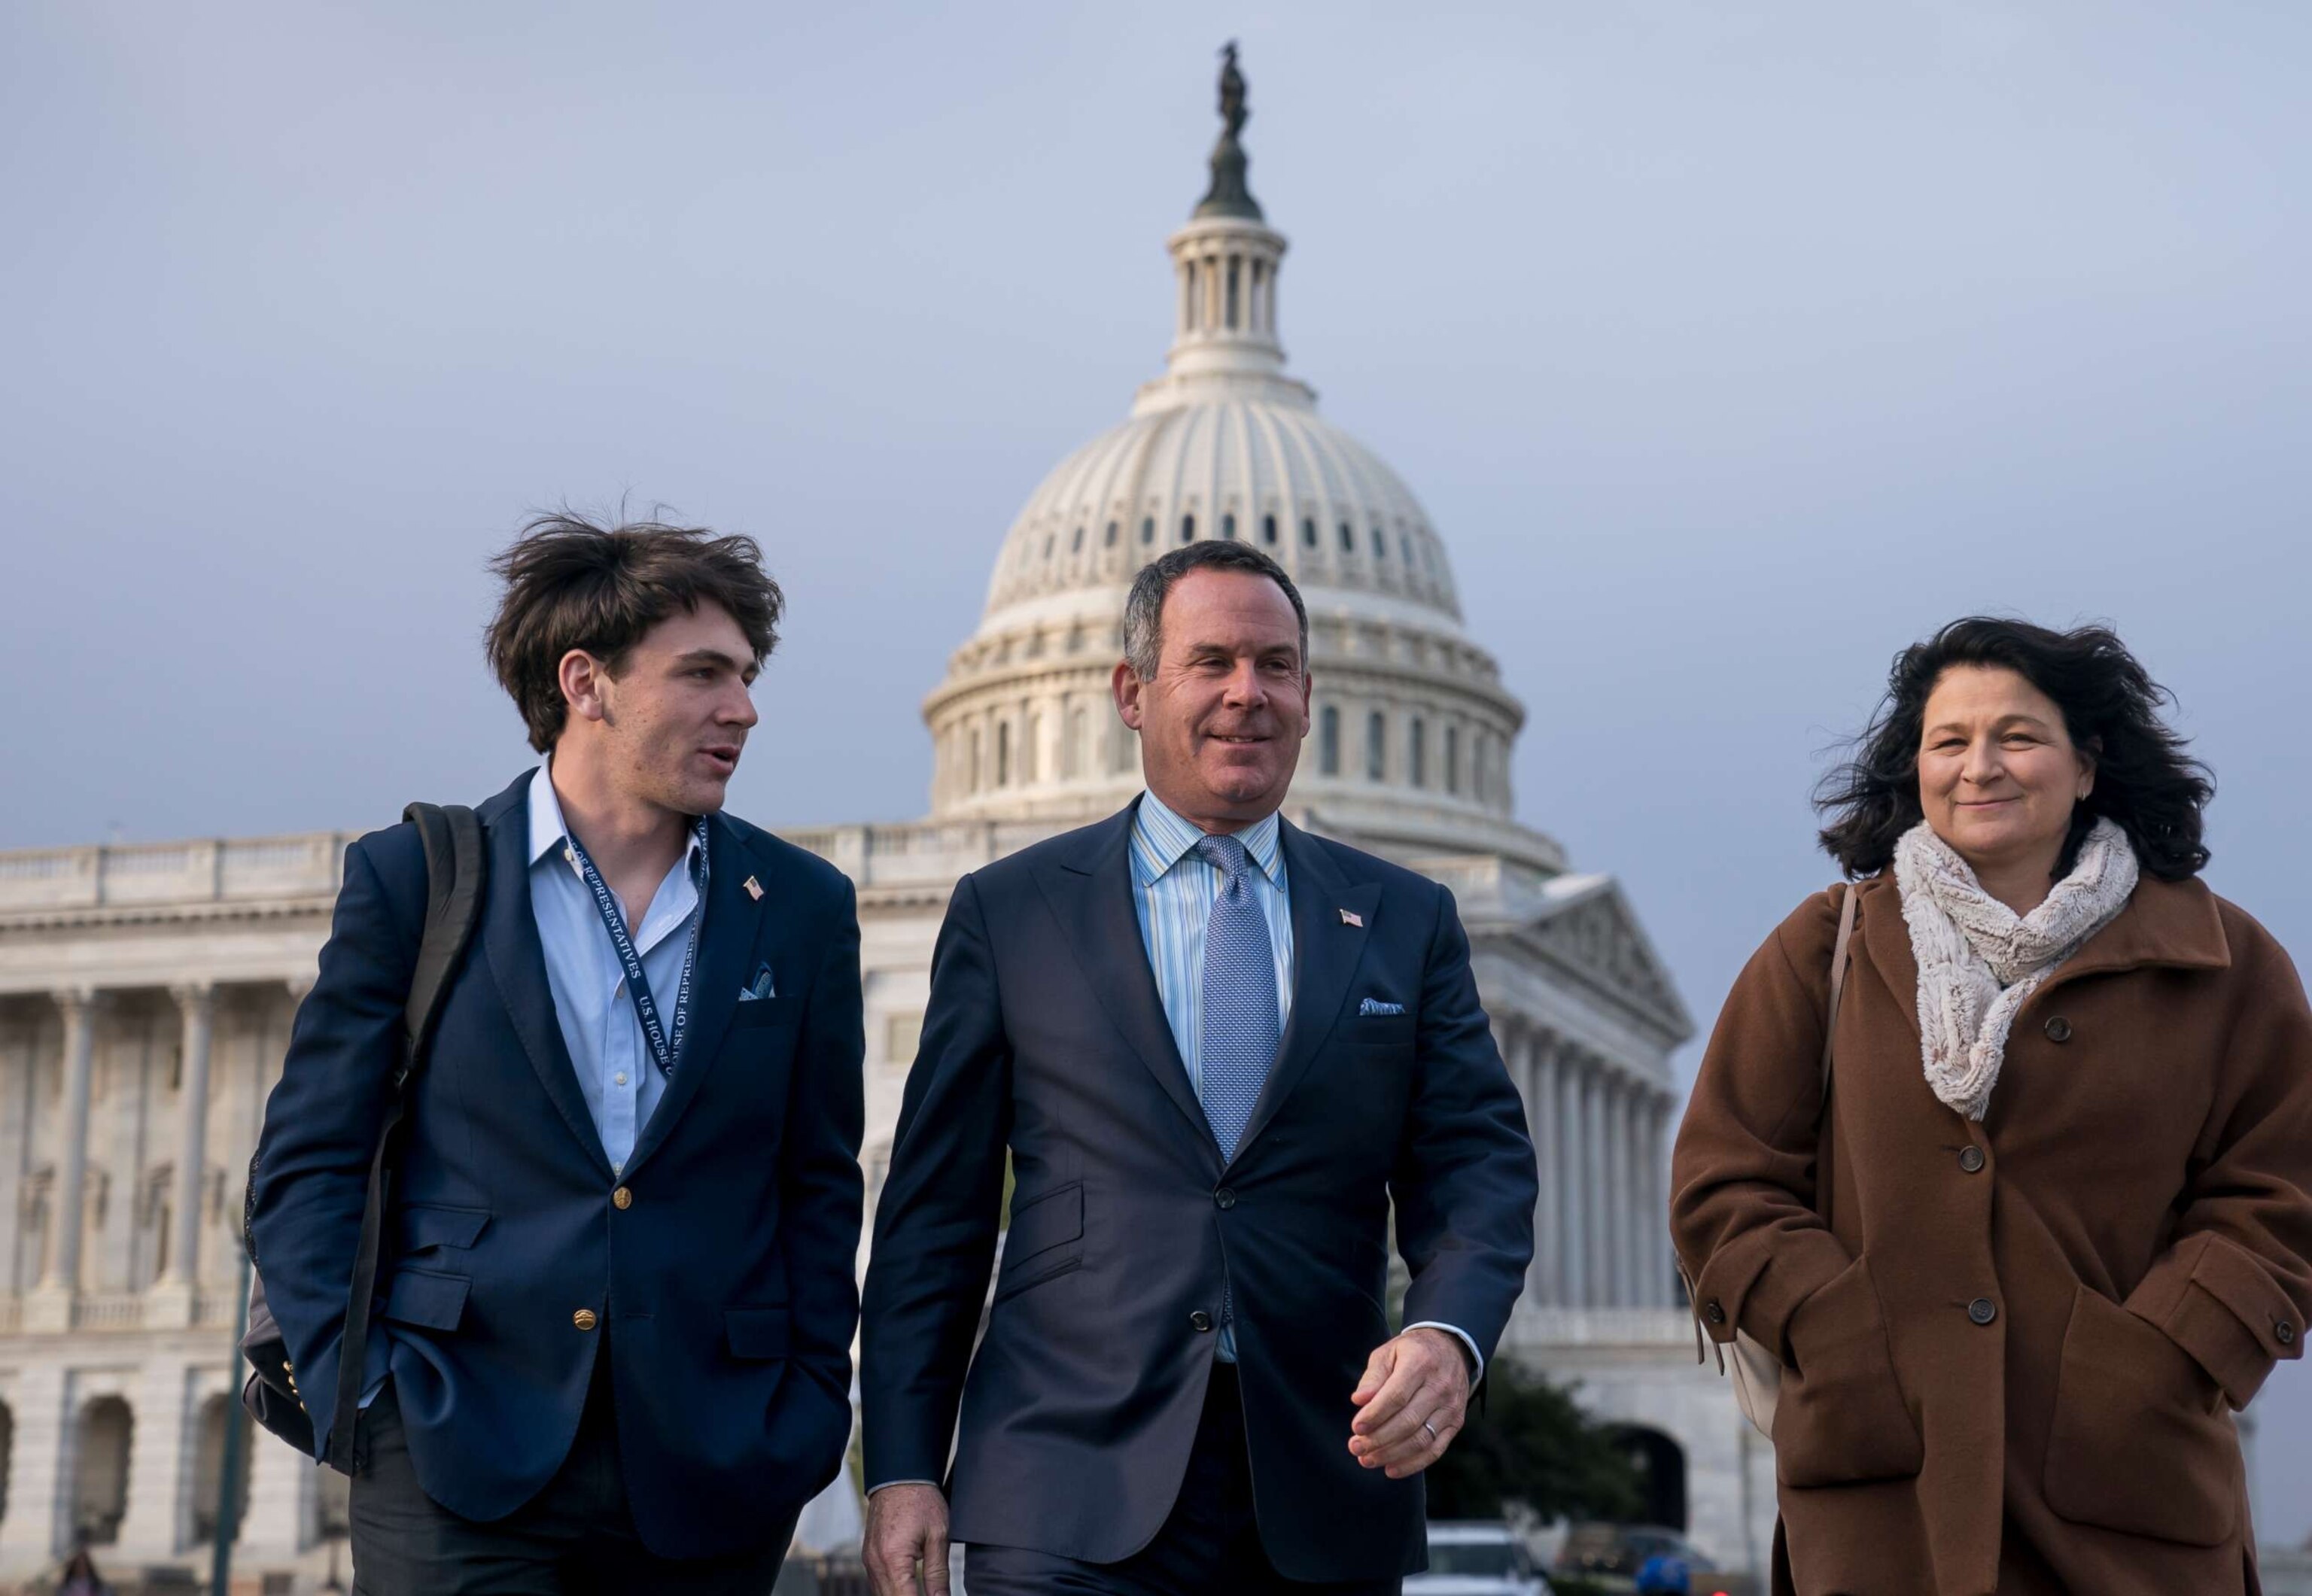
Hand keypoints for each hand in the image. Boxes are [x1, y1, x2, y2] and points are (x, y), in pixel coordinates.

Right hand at [863, 1482, 950, 1595]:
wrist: (899, 1475)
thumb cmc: (921, 1499)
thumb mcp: (938, 1536)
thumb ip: (938, 1574)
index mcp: (893, 1559)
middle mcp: (875, 1563)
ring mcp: (869, 1560)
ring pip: (881, 1595)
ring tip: (918, 1591)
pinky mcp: (868, 1556)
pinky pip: (877, 1583)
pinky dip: (891, 1590)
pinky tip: (906, 1590)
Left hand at [1347, 1326, 1470, 1478]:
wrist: (1451, 1349)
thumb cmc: (1412, 1352)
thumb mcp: (1388, 1352)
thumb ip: (1373, 1376)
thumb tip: (1359, 1400)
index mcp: (1420, 1363)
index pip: (1396, 1396)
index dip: (1375, 1415)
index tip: (1356, 1427)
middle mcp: (1440, 1386)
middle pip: (1408, 1422)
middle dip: (1378, 1439)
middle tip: (1355, 1447)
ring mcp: (1451, 1407)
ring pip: (1421, 1440)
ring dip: (1391, 1455)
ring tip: (1367, 1459)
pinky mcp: (1456, 1423)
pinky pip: (1435, 1450)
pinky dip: (1412, 1464)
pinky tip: (1390, 1469)